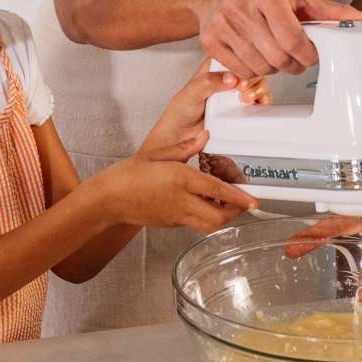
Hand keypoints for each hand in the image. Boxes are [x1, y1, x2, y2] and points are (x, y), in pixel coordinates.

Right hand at [89, 156, 256, 232]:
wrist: (107, 199)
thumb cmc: (128, 174)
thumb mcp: (158, 154)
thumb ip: (185, 147)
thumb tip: (205, 136)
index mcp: (180, 181)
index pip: (217, 192)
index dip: (238, 197)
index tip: (254, 199)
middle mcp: (181, 202)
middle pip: (218, 217)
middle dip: (234, 212)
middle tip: (242, 200)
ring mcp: (176, 216)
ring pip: (208, 225)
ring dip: (221, 216)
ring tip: (224, 202)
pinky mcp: (170, 224)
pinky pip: (195, 224)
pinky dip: (206, 217)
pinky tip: (203, 203)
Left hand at [137, 67, 268, 163]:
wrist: (180, 138)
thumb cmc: (180, 113)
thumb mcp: (191, 93)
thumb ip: (208, 82)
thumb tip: (231, 77)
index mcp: (213, 68)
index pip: (235, 57)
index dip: (241, 64)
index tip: (239, 77)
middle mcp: (227, 79)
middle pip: (251, 69)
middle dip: (252, 78)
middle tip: (243, 90)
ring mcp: (236, 94)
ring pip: (259, 84)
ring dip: (259, 90)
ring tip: (247, 99)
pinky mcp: (244, 108)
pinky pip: (260, 101)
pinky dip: (263, 102)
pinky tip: (256, 106)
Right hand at [195, 0, 361, 77]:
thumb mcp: (299, 0)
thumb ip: (335, 14)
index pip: (292, 37)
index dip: (307, 54)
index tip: (311, 54)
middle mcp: (242, 7)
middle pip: (277, 56)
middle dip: (292, 63)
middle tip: (293, 56)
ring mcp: (223, 25)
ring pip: (259, 67)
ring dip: (272, 68)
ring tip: (273, 53)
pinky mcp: (209, 42)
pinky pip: (239, 72)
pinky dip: (252, 71)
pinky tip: (255, 56)